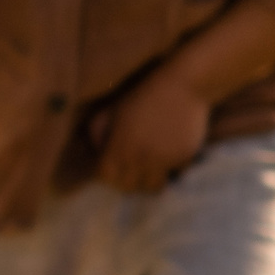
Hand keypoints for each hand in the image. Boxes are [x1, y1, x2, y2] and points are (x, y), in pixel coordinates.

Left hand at [94, 69, 209, 193]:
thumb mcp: (113, 109)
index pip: (106, 176)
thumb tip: (91, 150)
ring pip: (153, 187)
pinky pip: (174, 175)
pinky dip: (169, 171)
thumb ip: (97, 130)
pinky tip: (168, 157)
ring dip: (148, 180)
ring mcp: (163, 161)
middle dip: (126, 180)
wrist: (183, 87)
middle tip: (129, 169)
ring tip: (149, 169)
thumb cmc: (143, 96)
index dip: (106, 173)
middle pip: (129, 187)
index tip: (110, 166)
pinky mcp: (183, 160)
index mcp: (119, 146)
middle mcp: (140, 158)